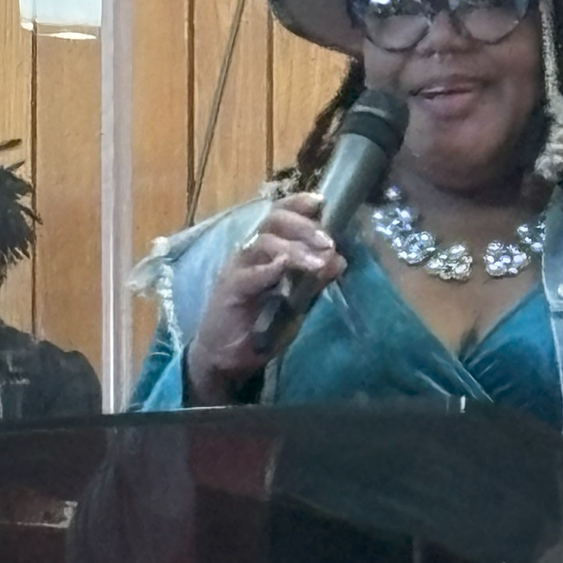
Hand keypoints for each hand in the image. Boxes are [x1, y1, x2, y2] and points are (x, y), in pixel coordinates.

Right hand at [184, 194, 345, 401]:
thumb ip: (314, 282)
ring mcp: (237, 269)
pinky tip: (284, 268)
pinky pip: (248, 275)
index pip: (278, 216)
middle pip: (272, 222)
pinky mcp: (229, 291)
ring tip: (318, 263)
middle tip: (329, 242)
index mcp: (263, 250)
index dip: (298, 204)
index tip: (321, 202)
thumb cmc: (258, 328)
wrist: (223, 360)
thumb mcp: (295, 303)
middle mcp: (248, 252)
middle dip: (304, 227)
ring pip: (262, 243)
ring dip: (295, 250)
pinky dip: (268, 269)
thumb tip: (340, 260)